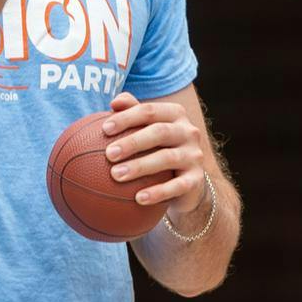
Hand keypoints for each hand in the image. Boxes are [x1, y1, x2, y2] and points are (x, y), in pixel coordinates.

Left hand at [101, 92, 206, 218]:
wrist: (186, 181)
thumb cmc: (157, 148)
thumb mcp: (147, 128)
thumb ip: (132, 111)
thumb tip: (114, 102)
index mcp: (175, 114)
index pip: (149, 111)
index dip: (127, 118)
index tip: (104, 129)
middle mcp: (188, 132)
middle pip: (160, 132)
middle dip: (132, 142)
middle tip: (109, 154)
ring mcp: (194, 155)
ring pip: (167, 158)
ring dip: (140, 166)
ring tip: (116, 175)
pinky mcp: (197, 179)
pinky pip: (177, 186)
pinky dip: (158, 192)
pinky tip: (138, 199)